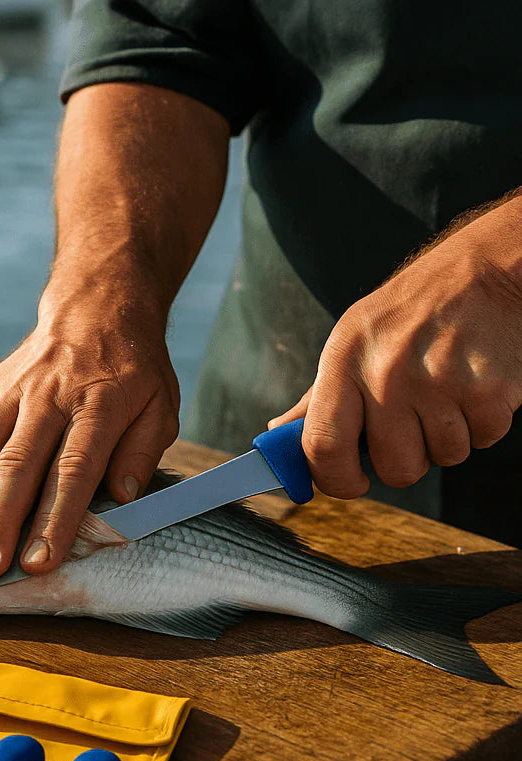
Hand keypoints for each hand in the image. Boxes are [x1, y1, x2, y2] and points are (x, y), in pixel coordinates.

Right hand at [0, 307, 178, 579]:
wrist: (99, 305)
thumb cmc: (134, 369)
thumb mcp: (161, 406)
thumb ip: (142, 452)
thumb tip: (121, 498)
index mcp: (99, 406)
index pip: (73, 470)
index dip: (54, 519)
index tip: (38, 562)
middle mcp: (51, 397)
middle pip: (18, 464)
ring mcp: (14, 389)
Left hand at [270, 194, 521, 497]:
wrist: (483, 271)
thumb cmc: (408, 314)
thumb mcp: (350, 343)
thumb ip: (317, 398)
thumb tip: (276, 435)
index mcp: (343, 363)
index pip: (323, 447)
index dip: (335, 481)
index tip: (351, 484)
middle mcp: (387, 373)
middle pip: (395, 468)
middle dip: (406, 460)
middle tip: (412, 425)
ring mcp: (440, 381)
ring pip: (443, 457)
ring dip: (447, 438)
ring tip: (446, 394)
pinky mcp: (489, 388)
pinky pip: (484, 439)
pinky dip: (483, 423)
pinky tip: (474, 386)